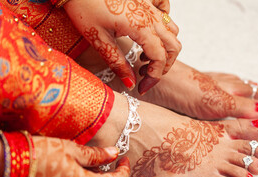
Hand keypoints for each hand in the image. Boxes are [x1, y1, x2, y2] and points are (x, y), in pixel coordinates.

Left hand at [64, 0, 180, 93]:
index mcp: (140, 27)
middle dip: (163, 65)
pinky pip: (165, 10)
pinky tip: (148, 31)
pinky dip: (163, 24)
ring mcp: (150, 4)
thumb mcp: (99, 40)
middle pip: (173, 46)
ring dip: (164, 47)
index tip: (142, 87)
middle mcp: (150, 15)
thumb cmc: (83, 8)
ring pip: (172, 29)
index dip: (154, 77)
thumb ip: (118, 64)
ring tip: (143, 55)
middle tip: (145, 74)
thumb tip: (131, 85)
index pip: (159, 58)